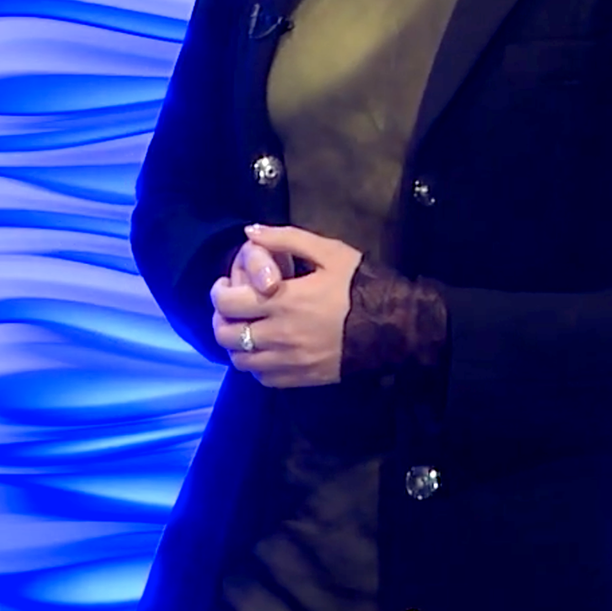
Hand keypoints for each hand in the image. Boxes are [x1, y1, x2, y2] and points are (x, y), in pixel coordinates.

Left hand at [212, 224, 361, 387]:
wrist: (393, 326)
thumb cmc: (359, 285)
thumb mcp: (328, 252)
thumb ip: (286, 239)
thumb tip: (250, 232)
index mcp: (283, 301)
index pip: (227, 303)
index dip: (217, 293)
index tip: (225, 285)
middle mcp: (280, 334)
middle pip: (226, 336)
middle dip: (221, 320)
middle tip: (231, 309)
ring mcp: (290, 360)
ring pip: (240, 361)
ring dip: (236, 345)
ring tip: (247, 329)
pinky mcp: (302, 378)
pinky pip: (263, 378)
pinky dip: (257, 365)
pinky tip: (267, 349)